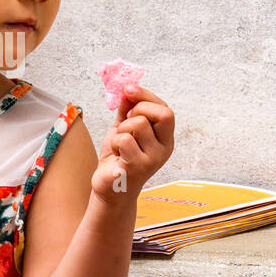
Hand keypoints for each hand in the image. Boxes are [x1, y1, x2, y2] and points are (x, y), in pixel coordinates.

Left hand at [92, 82, 174, 204]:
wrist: (109, 188)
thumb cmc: (118, 158)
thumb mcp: (124, 129)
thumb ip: (128, 110)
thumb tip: (128, 88)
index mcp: (165, 138)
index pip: (166, 109)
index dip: (146, 95)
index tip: (128, 89)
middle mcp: (165, 148)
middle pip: (162, 114)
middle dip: (138, 110)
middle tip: (125, 124)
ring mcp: (154, 159)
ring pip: (138, 124)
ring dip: (121, 129)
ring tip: (119, 144)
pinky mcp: (139, 167)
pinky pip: (124, 139)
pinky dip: (114, 142)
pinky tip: (116, 154)